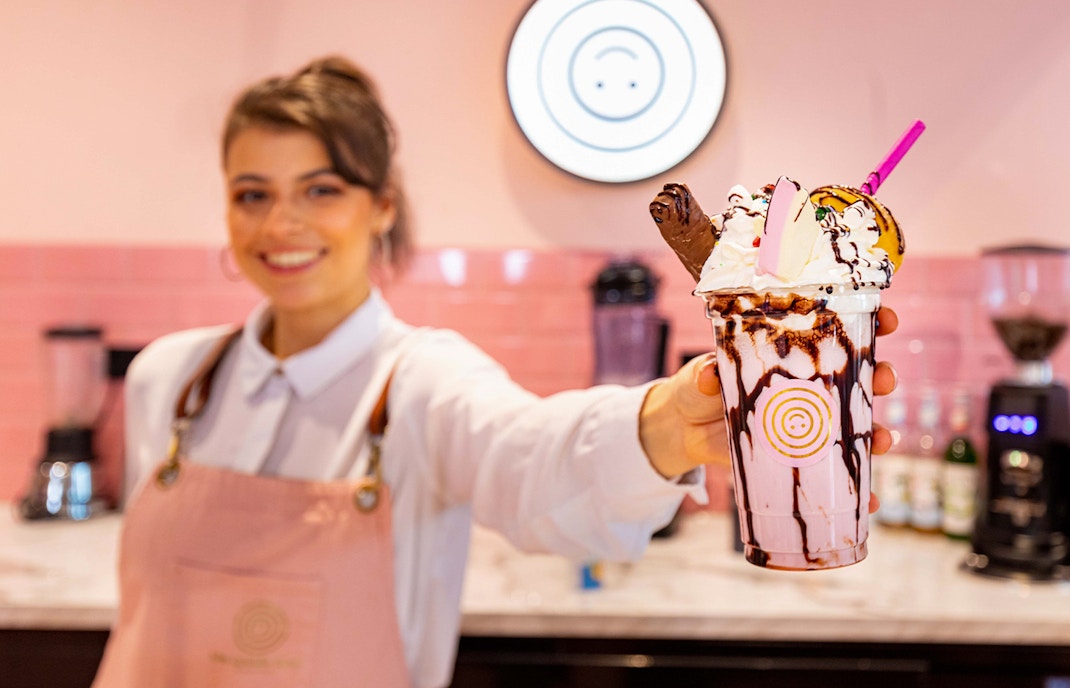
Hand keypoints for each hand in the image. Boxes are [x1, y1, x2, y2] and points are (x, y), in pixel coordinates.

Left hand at [638, 306, 900, 503]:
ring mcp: (808, 423)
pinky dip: (857, 487)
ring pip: (855, 425)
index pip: (837, 332)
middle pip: (858, 378)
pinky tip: (871, 498)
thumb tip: (710, 375)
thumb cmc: (700, 387)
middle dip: (881, 376)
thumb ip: (706, 374)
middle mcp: (808, 386)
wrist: (684, 428)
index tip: (887, 320)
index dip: (868, 323)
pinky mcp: (799, 457)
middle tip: (885, 379)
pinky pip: (835, 472)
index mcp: (791, 353)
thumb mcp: (701, 375)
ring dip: (877, 432)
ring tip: (884, 439)